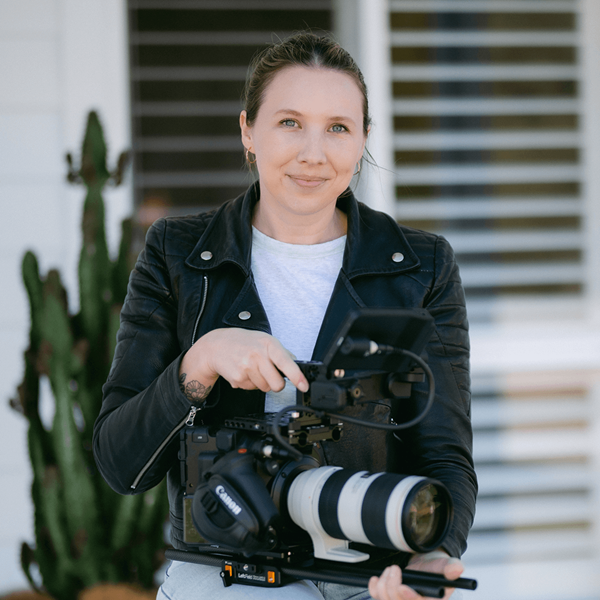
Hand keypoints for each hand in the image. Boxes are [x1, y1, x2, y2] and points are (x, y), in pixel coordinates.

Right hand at [179, 328, 308, 401]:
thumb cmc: (243, 342)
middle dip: (276, 383)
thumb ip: (281, 352)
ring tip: (252, 368)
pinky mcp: (238, 379)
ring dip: (261, 382)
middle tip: (269, 374)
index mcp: (268, 344)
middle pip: (277, 384)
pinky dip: (250, 383)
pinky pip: (252, 389)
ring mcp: (247, 368)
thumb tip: (296, 365)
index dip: (297, 376)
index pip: (286, 362)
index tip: (304, 386)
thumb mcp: (264, 339)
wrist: (216, 345)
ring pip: (265, 388)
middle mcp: (257, 355)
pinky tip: (244, 371)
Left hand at [368, 551, 463, 599]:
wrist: (424, 565)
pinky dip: (374, 588)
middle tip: (395, 568)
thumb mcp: (446, 565)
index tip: (402, 586)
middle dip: (392, 586)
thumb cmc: (436, 568)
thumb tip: (457, 569)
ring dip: (384, 583)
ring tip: (391, 569)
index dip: (408, 597)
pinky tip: (377, 578)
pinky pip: (377, 597)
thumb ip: (451, 567)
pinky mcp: (390, 598)